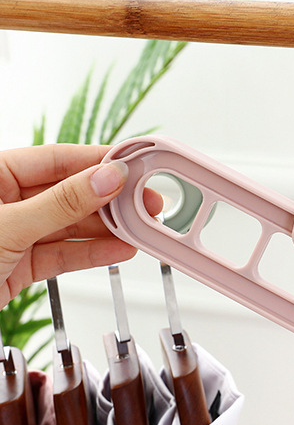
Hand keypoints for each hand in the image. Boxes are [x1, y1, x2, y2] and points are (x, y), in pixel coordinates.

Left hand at [0, 144, 160, 307]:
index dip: (100, 161)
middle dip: (111, 199)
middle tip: (149, 202)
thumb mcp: (8, 226)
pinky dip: (93, 254)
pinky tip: (121, 249)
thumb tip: (106, 178)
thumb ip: (62, 203)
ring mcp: (14, 233)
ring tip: (143, 228)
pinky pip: (64, 254)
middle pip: (71, 192)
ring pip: (71, 225)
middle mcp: (6, 200)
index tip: (136, 165)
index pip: (58, 158)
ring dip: (108, 228)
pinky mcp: (20, 265)